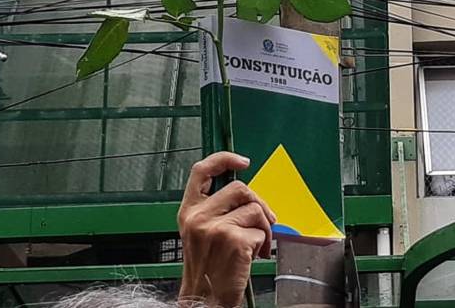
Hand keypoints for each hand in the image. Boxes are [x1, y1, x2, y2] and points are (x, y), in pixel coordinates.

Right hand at [178, 152, 275, 307]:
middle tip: (265, 220)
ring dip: (263, 228)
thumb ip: (215, 210)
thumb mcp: (200, 233)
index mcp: (189, 211)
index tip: (242, 161)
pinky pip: (262, 231)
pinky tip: (253, 256)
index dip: (223, 159)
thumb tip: (246, 194)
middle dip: (258, 203)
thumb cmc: (207, 269)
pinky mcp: (234, 240)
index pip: (201, 171)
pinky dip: (263, 244)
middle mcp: (199, 217)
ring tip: (256, 245)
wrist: (204, 299)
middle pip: (240, 188)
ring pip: (255, 209)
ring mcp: (215, 228)